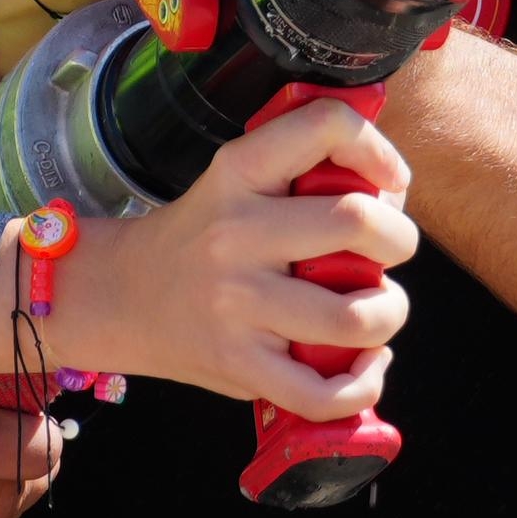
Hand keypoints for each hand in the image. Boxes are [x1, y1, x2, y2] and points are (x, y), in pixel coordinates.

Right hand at [32, 94, 415, 419]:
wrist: (116, 298)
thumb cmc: (197, 240)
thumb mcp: (234, 182)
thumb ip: (300, 174)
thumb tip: (392, 188)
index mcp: (238, 172)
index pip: (323, 127)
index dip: (378, 149)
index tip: (391, 179)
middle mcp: (237, 233)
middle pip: (357, 222)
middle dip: (400, 238)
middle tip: (391, 250)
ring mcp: (236, 304)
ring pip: (355, 315)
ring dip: (390, 313)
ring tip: (379, 308)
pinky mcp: (238, 364)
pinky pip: (324, 390)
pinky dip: (365, 382)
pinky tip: (367, 363)